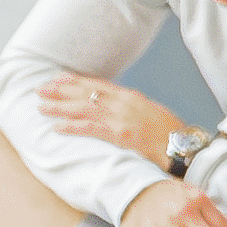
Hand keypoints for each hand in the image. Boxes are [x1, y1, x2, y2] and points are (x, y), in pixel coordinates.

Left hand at [17, 67, 176, 153]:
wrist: (185, 146)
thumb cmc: (170, 133)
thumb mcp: (149, 113)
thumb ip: (130, 108)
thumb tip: (114, 107)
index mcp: (130, 96)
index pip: (97, 84)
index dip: (75, 81)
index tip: (58, 79)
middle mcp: (123, 103)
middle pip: (86, 93)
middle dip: (61, 91)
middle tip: (41, 90)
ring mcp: (122, 118)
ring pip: (84, 108)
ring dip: (60, 108)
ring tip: (42, 107)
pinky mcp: (121, 135)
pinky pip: (91, 129)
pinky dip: (73, 127)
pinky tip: (58, 128)